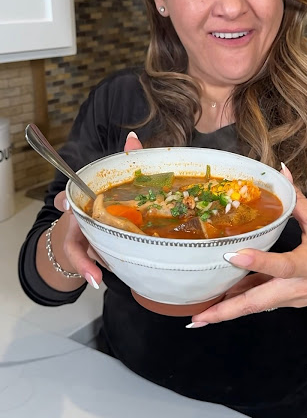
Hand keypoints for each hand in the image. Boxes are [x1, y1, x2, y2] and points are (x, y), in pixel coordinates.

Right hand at [52, 132, 143, 288]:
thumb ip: (126, 159)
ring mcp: (80, 239)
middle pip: (70, 224)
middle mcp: (76, 219)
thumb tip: (133, 137)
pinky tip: (95, 280)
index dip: (64, 201)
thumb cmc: (105, 208)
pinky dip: (88, 272)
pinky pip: (82, 264)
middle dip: (73, 227)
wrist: (88, 237)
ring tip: (96, 272)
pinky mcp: (84, 256)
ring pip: (77, 248)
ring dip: (86, 259)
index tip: (63, 204)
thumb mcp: (115, 185)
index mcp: (84, 202)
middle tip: (81, 235)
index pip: (67, 199)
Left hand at [192, 169, 306, 326]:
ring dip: (227, 311)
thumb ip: (298, 201)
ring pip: (255, 304)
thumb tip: (281, 172)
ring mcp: (291, 297)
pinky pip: (260, 299)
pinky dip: (239, 300)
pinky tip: (216, 300)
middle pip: (258, 302)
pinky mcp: (287, 299)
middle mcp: (297, 286)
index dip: (258, 261)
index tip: (233, 254)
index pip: (282, 265)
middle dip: (226, 311)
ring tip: (198, 315)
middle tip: (198, 318)